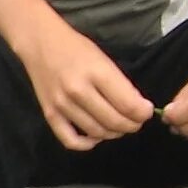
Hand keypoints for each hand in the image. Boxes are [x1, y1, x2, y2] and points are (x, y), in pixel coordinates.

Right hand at [19, 20, 153, 149]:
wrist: (40, 43)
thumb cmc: (76, 48)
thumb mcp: (104, 60)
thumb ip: (121, 85)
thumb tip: (139, 110)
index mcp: (96, 73)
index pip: (128, 105)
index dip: (144, 113)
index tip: (146, 111)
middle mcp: (78, 91)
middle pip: (115, 122)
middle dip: (132, 125)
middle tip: (135, 120)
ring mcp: (62, 104)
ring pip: (97, 132)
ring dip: (113, 133)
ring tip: (117, 125)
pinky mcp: (49, 114)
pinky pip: (70, 140)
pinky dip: (86, 144)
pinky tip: (94, 136)